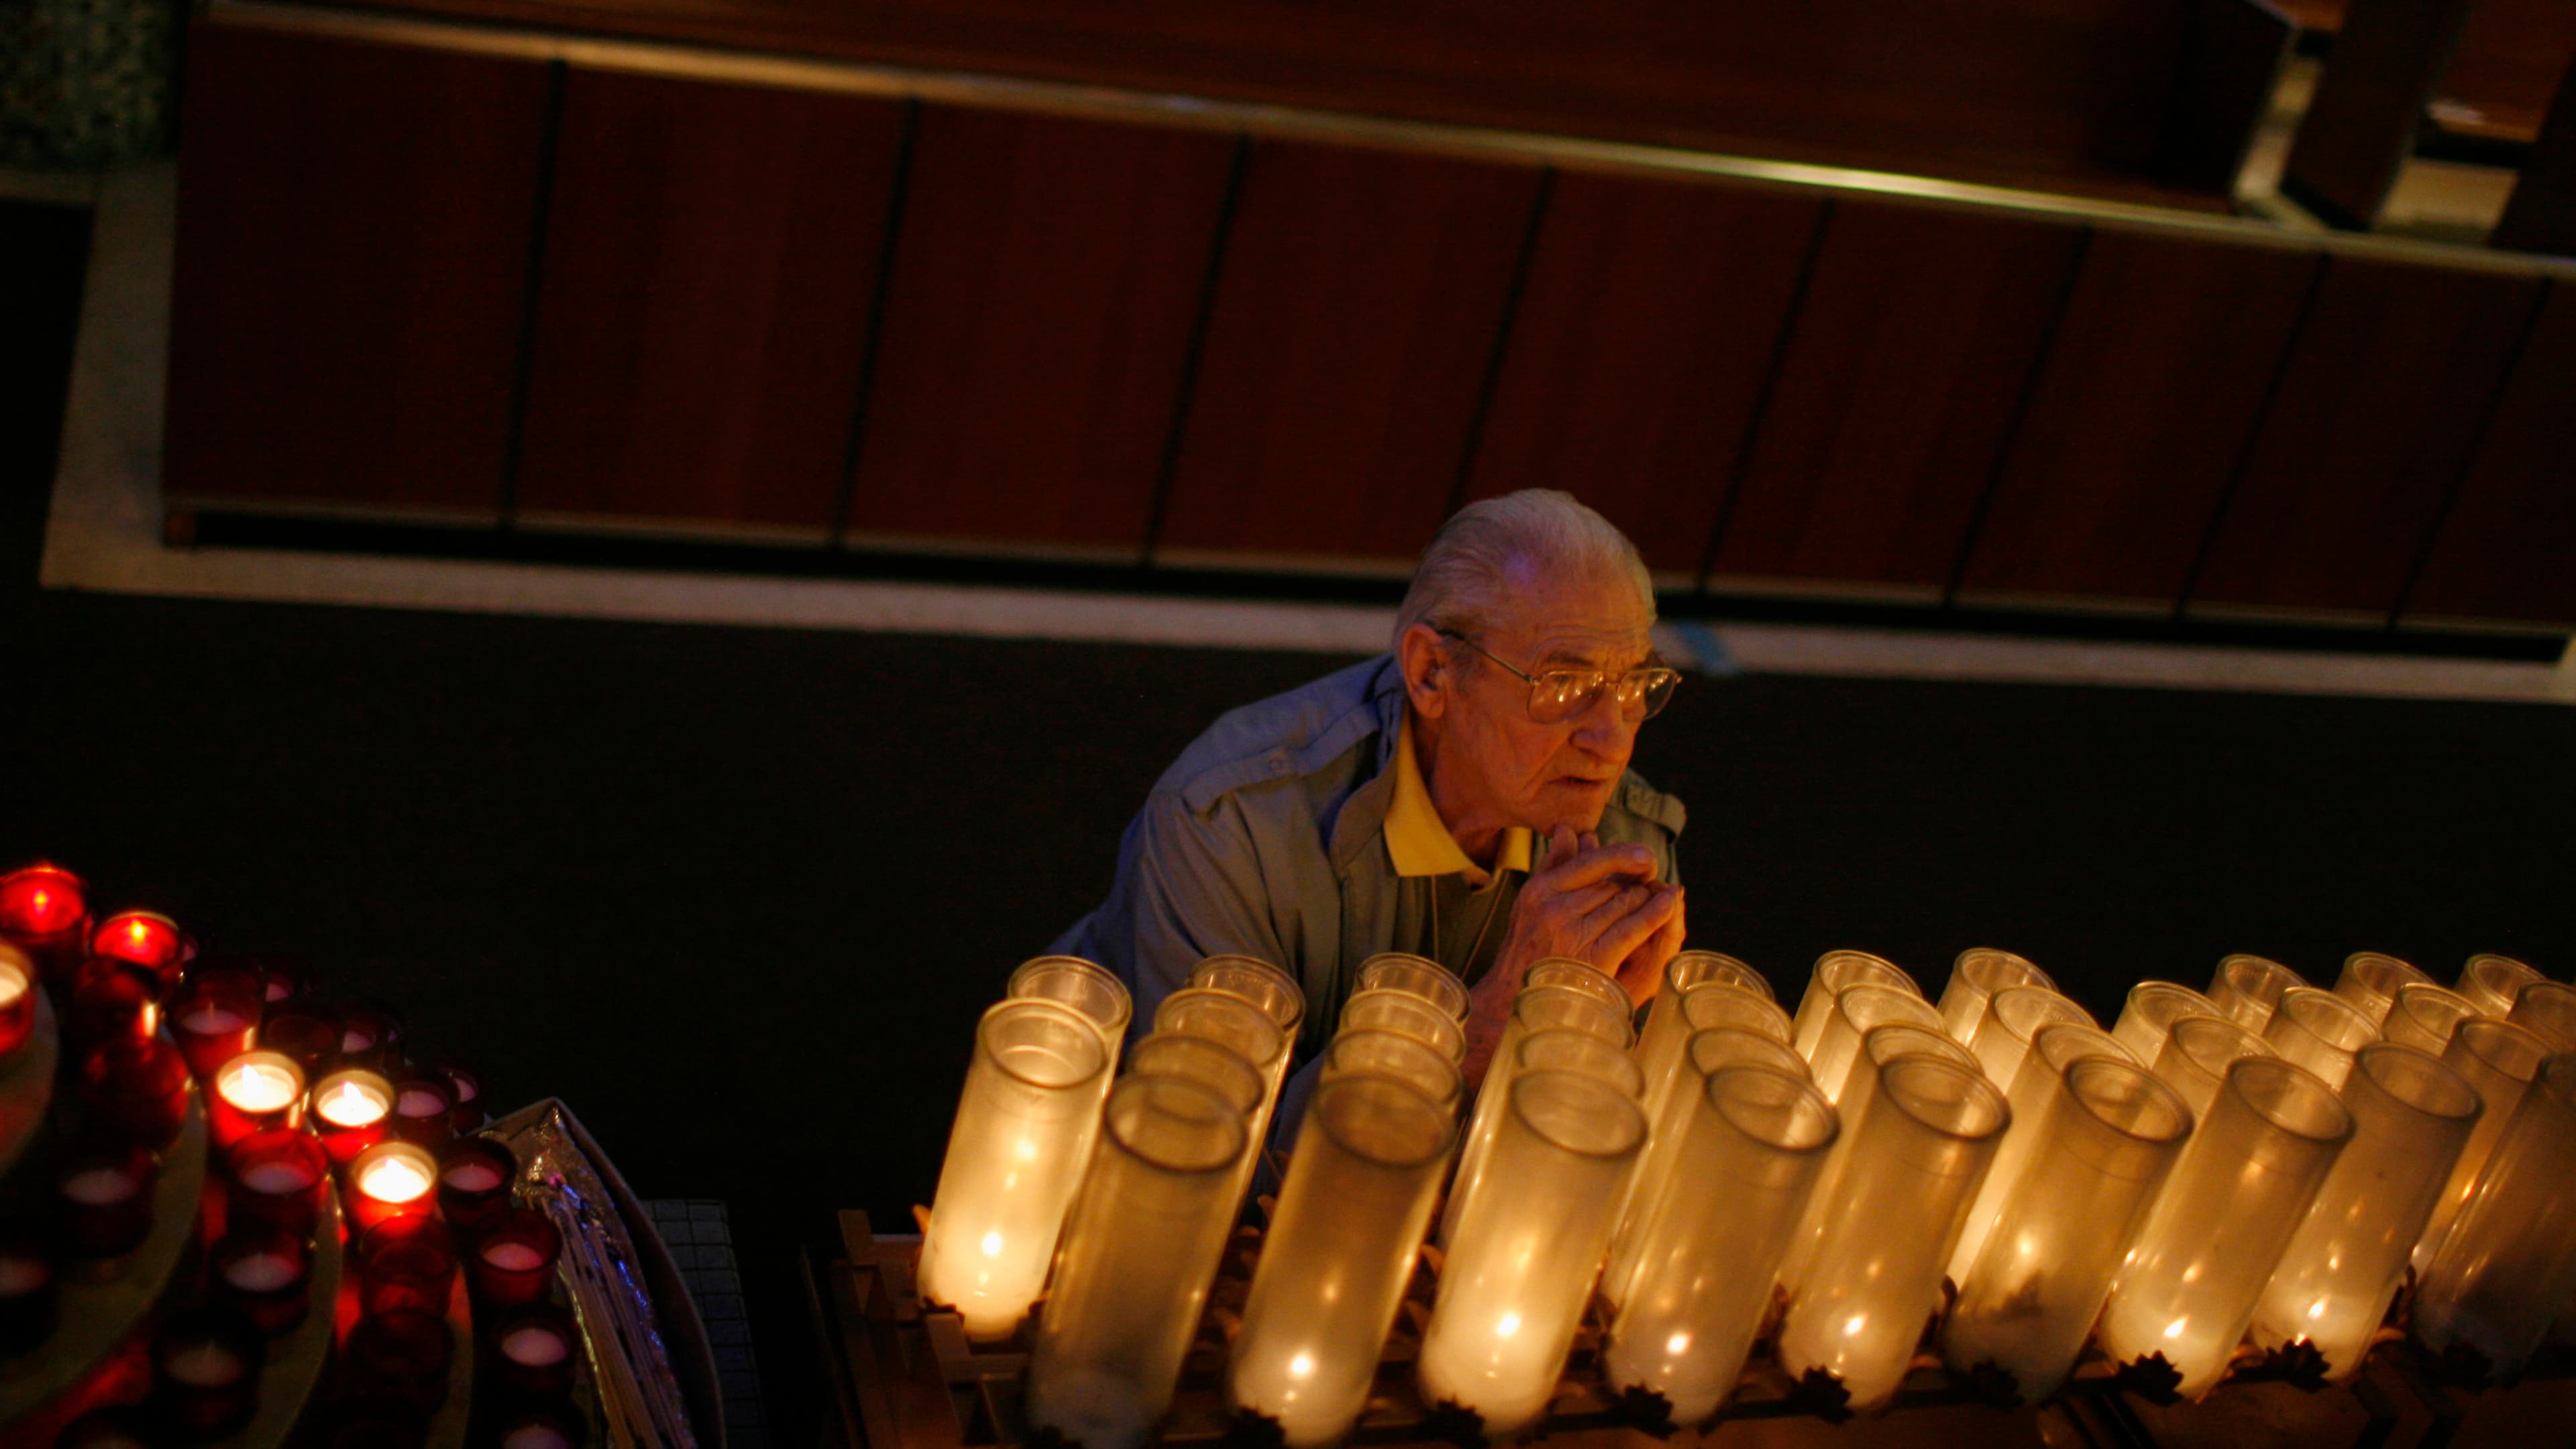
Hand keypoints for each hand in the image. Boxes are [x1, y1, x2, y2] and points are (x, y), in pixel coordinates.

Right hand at [1461, 827, 1681, 1082]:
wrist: (1516, 1000)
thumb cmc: (1528, 948)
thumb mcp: (1532, 903)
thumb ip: (1552, 865)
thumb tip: (1568, 830)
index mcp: (1539, 891)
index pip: (1588, 863)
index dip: (1621, 856)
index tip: (1645, 854)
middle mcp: (1554, 909)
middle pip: (1610, 884)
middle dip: (1633, 884)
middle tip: (1650, 884)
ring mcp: (1573, 933)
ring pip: (1624, 903)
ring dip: (1644, 900)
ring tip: (1655, 898)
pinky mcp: (1594, 957)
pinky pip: (1632, 927)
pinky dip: (1655, 913)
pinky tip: (1670, 902)